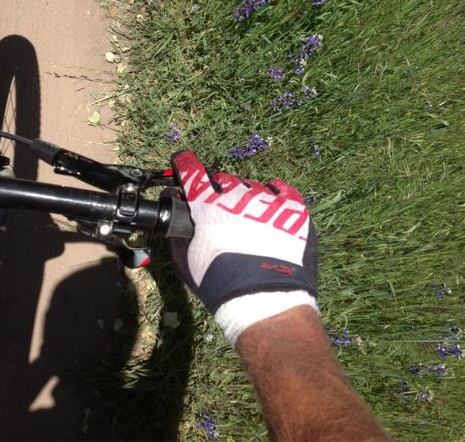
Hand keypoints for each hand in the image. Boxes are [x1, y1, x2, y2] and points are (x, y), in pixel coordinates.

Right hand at [166, 150, 317, 345]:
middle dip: (219, 192)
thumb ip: (175, 228)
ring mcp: (266, 199)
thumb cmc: (219, 283)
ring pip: (251, 186)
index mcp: (207, 204)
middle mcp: (236, 194)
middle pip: (223, 180)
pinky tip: (271, 208)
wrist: (264, 301)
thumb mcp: (186, 260)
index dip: (185, 164)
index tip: (184, 162)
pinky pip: (280, 190)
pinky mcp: (292, 207)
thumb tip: (172, 202)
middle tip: (221, 213)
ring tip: (250, 222)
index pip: (191, 170)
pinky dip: (274, 195)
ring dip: (246, 198)